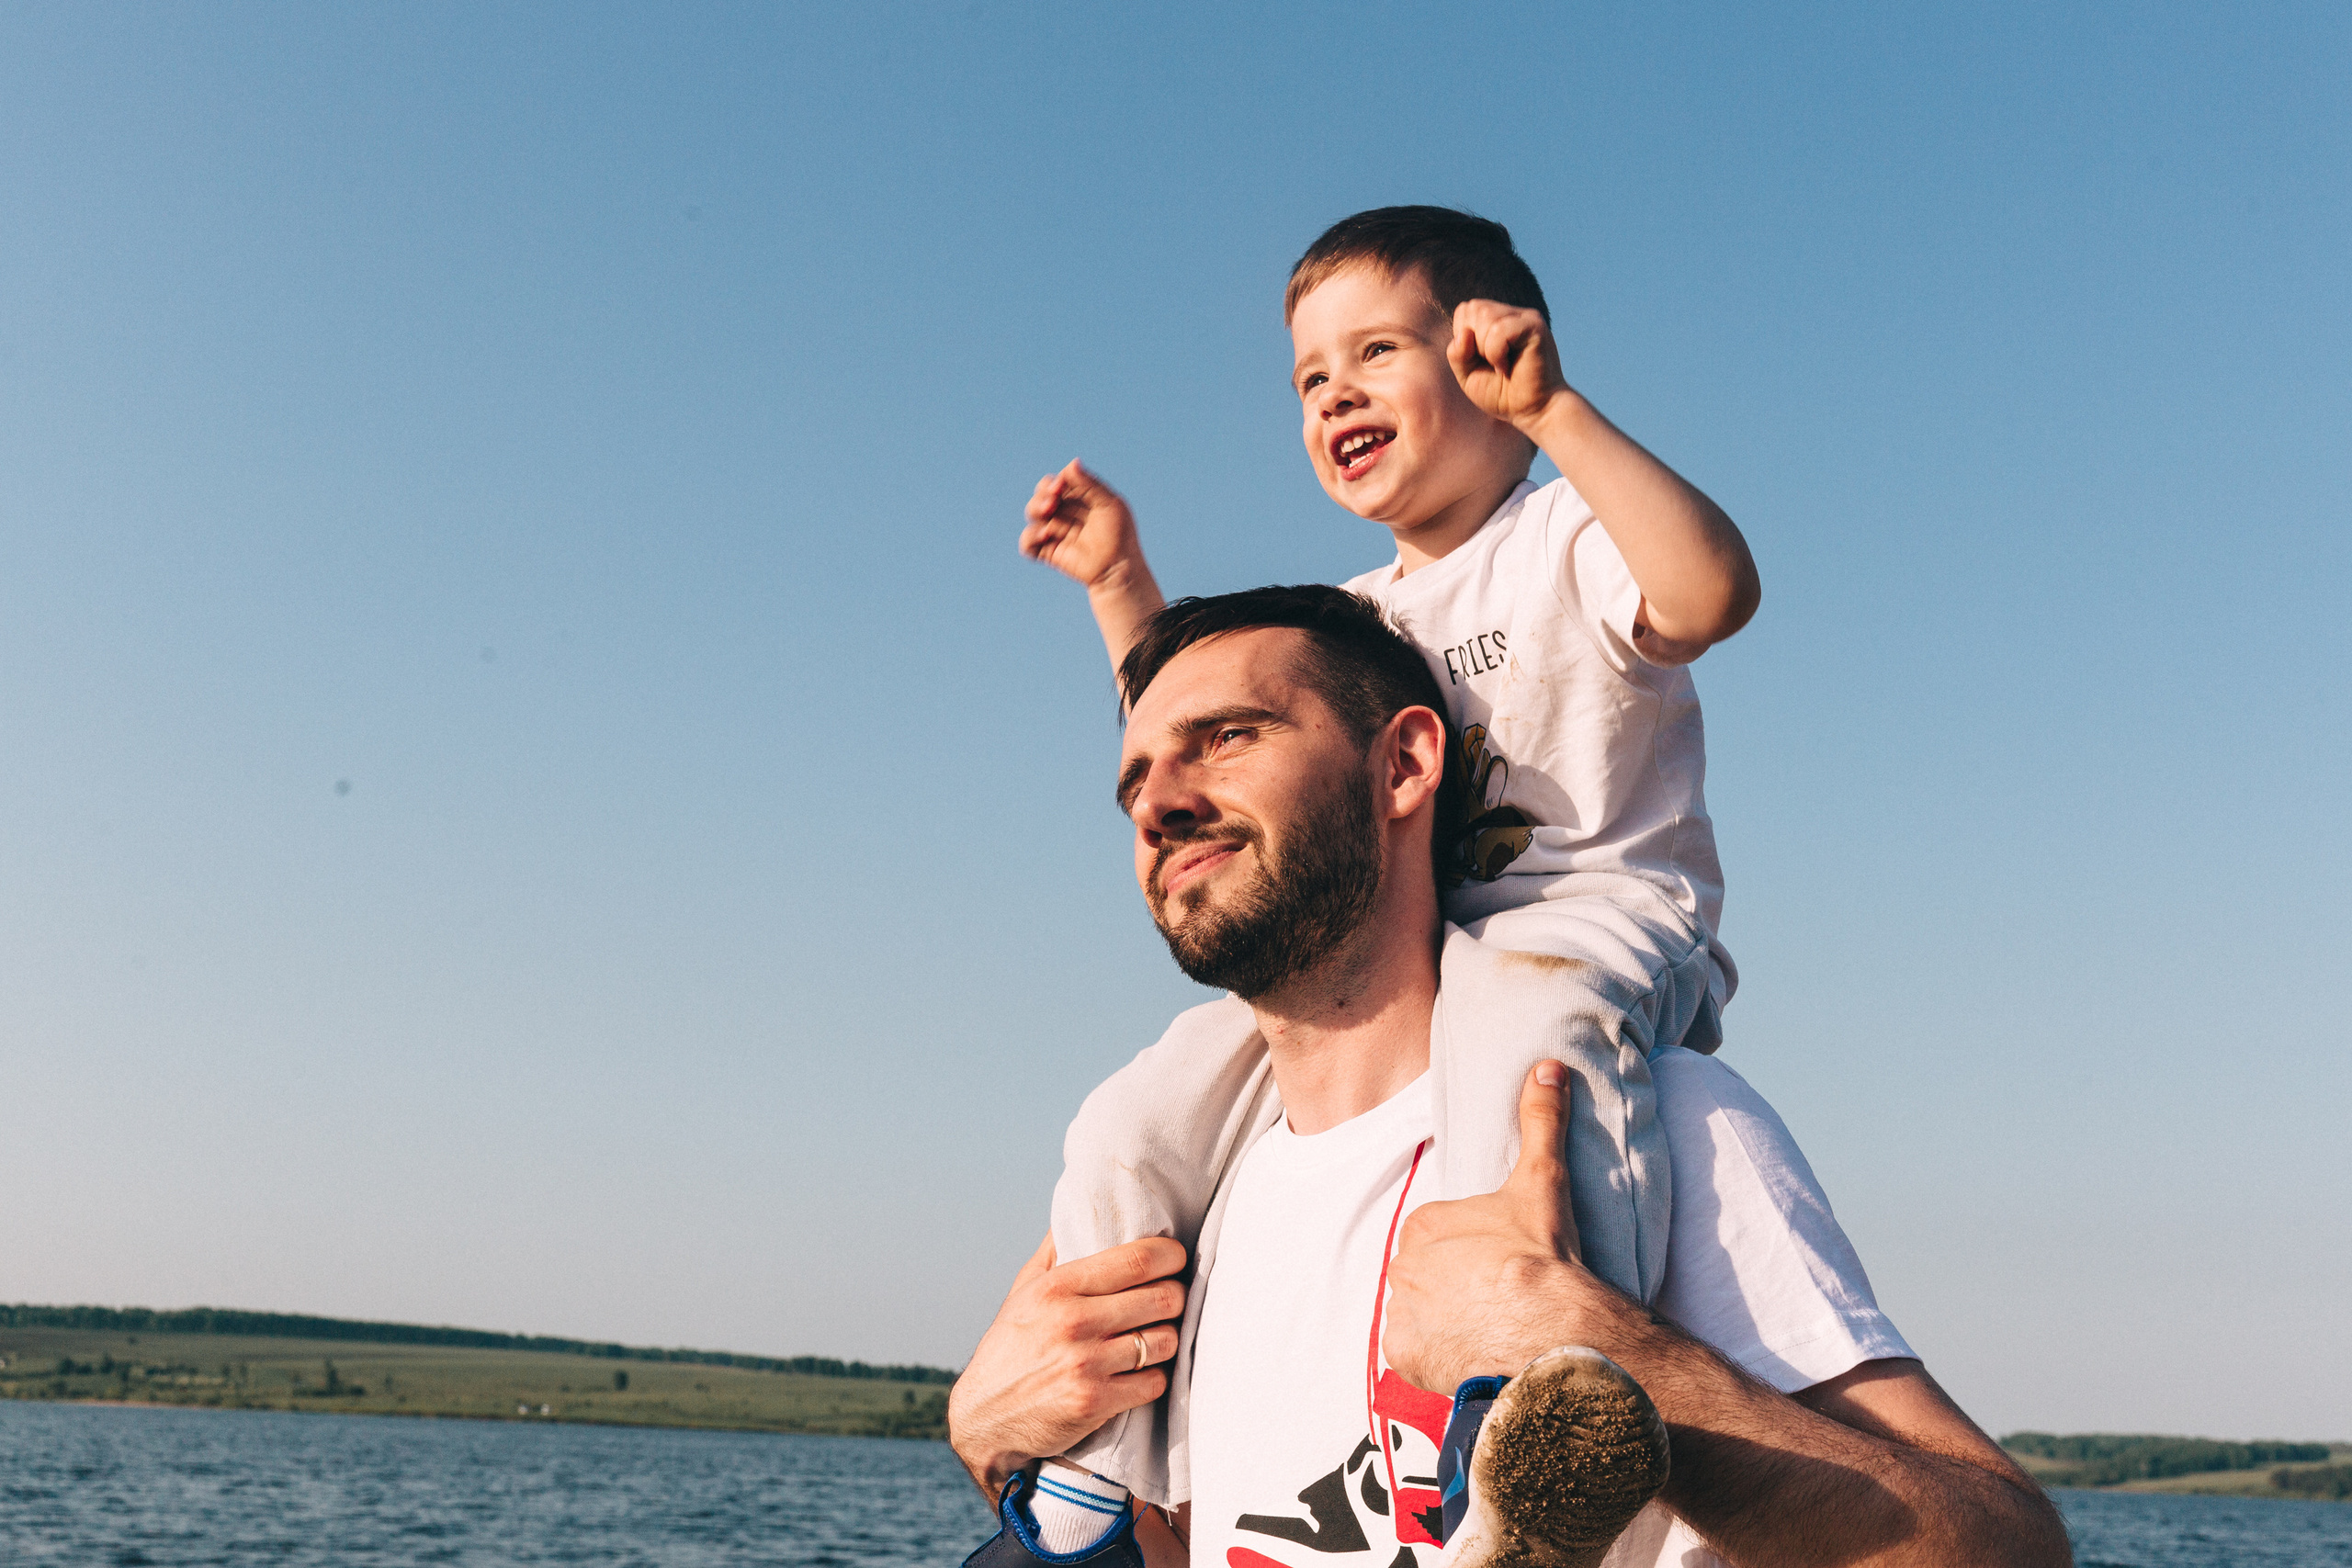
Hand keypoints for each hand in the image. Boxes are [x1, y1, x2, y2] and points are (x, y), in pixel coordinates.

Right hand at [948, 1232, 1187, 1494]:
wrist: (984, 1416)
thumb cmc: (1010, 1347)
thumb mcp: (1023, 1291)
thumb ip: (1054, 1251)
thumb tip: (1077, 1209)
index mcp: (1058, 1287)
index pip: (1137, 1260)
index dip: (1171, 1256)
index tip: (1175, 1259)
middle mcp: (1074, 1322)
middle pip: (1162, 1298)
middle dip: (1176, 1297)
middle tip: (1171, 1299)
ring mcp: (1086, 1364)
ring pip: (1164, 1341)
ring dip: (1167, 1339)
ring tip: (1155, 1337)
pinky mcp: (1095, 1403)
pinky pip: (1153, 1383)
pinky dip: (1153, 1378)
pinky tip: (1140, 1373)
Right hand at [1020, 460, 1144, 593]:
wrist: (1118, 568)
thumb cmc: (1119, 535)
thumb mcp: (1110, 504)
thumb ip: (1090, 484)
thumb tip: (1072, 462)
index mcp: (1077, 498)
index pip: (1058, 482)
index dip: (1055, 482)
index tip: (1061, 485)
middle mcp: (1064, 512)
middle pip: (1041, 494)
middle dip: (1042, 493)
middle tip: (1053, 500)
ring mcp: (1054, 531)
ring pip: (1032, 512)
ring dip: (1035, 508)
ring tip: (1049, 511)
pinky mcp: (1048, 551)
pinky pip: (1027, 543)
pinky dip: (1030, 536)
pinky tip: (1046, 534)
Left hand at [1383, 1061, 1622, 1393]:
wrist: (1551, 1328)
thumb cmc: (1544, 1253)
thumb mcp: (1541, 1179)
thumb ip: (1541, 1120)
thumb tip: (1549, 1066)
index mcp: (1423, 1225)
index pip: (1440, 1236)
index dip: (1475, 1249)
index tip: (1504, 1262)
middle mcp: (1401, 1267)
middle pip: (1428, 1274)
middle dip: (1458, 1284)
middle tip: (1500, 1296)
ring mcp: (1401, 1314)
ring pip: (1421, 1312)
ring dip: (1447, 1319)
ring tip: (1491, 1324)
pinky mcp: (1405, 1357)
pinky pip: (1414, 1353)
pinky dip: (1435, 1355)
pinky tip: (1470, 1350)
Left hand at [1447, 301, 1571, 433]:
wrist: (1534, 412)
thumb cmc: (1503, 395)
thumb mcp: (1468, 375)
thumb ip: (1457, 354)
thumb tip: (1464, 333)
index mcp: (1497, 319)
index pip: (1465, 309)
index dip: (1463, 337)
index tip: (1482, 360)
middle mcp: (1512, 314)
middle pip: (1473, 309)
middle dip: (1473, 343)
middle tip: (1492, 365)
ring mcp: (1525, 318)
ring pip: (1485, 315)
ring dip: (1485, 349)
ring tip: (1501, 367)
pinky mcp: (1534, 327)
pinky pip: (1500, 330)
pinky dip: (1496, 353)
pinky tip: (1507, 367)